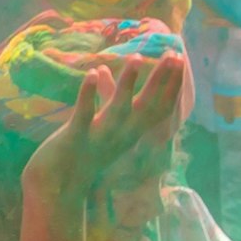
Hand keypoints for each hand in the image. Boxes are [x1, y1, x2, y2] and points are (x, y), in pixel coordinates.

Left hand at [21, 53, 188, 205]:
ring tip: (138, 57)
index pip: (160, 107)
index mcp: (132, 133)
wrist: (58, 186)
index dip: (172, 84)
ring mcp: (101, 137)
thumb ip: (102, 98)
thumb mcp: (99, 124)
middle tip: (174, 55)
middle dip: (161, 79)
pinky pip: (84, 114)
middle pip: (147, 105)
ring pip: (118, 108)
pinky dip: (88, 94)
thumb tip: (100, 68)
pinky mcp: (76, 138)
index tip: (181, 60)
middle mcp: (123, 135)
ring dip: (128, 83)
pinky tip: (91, 73)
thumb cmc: (80, 152)